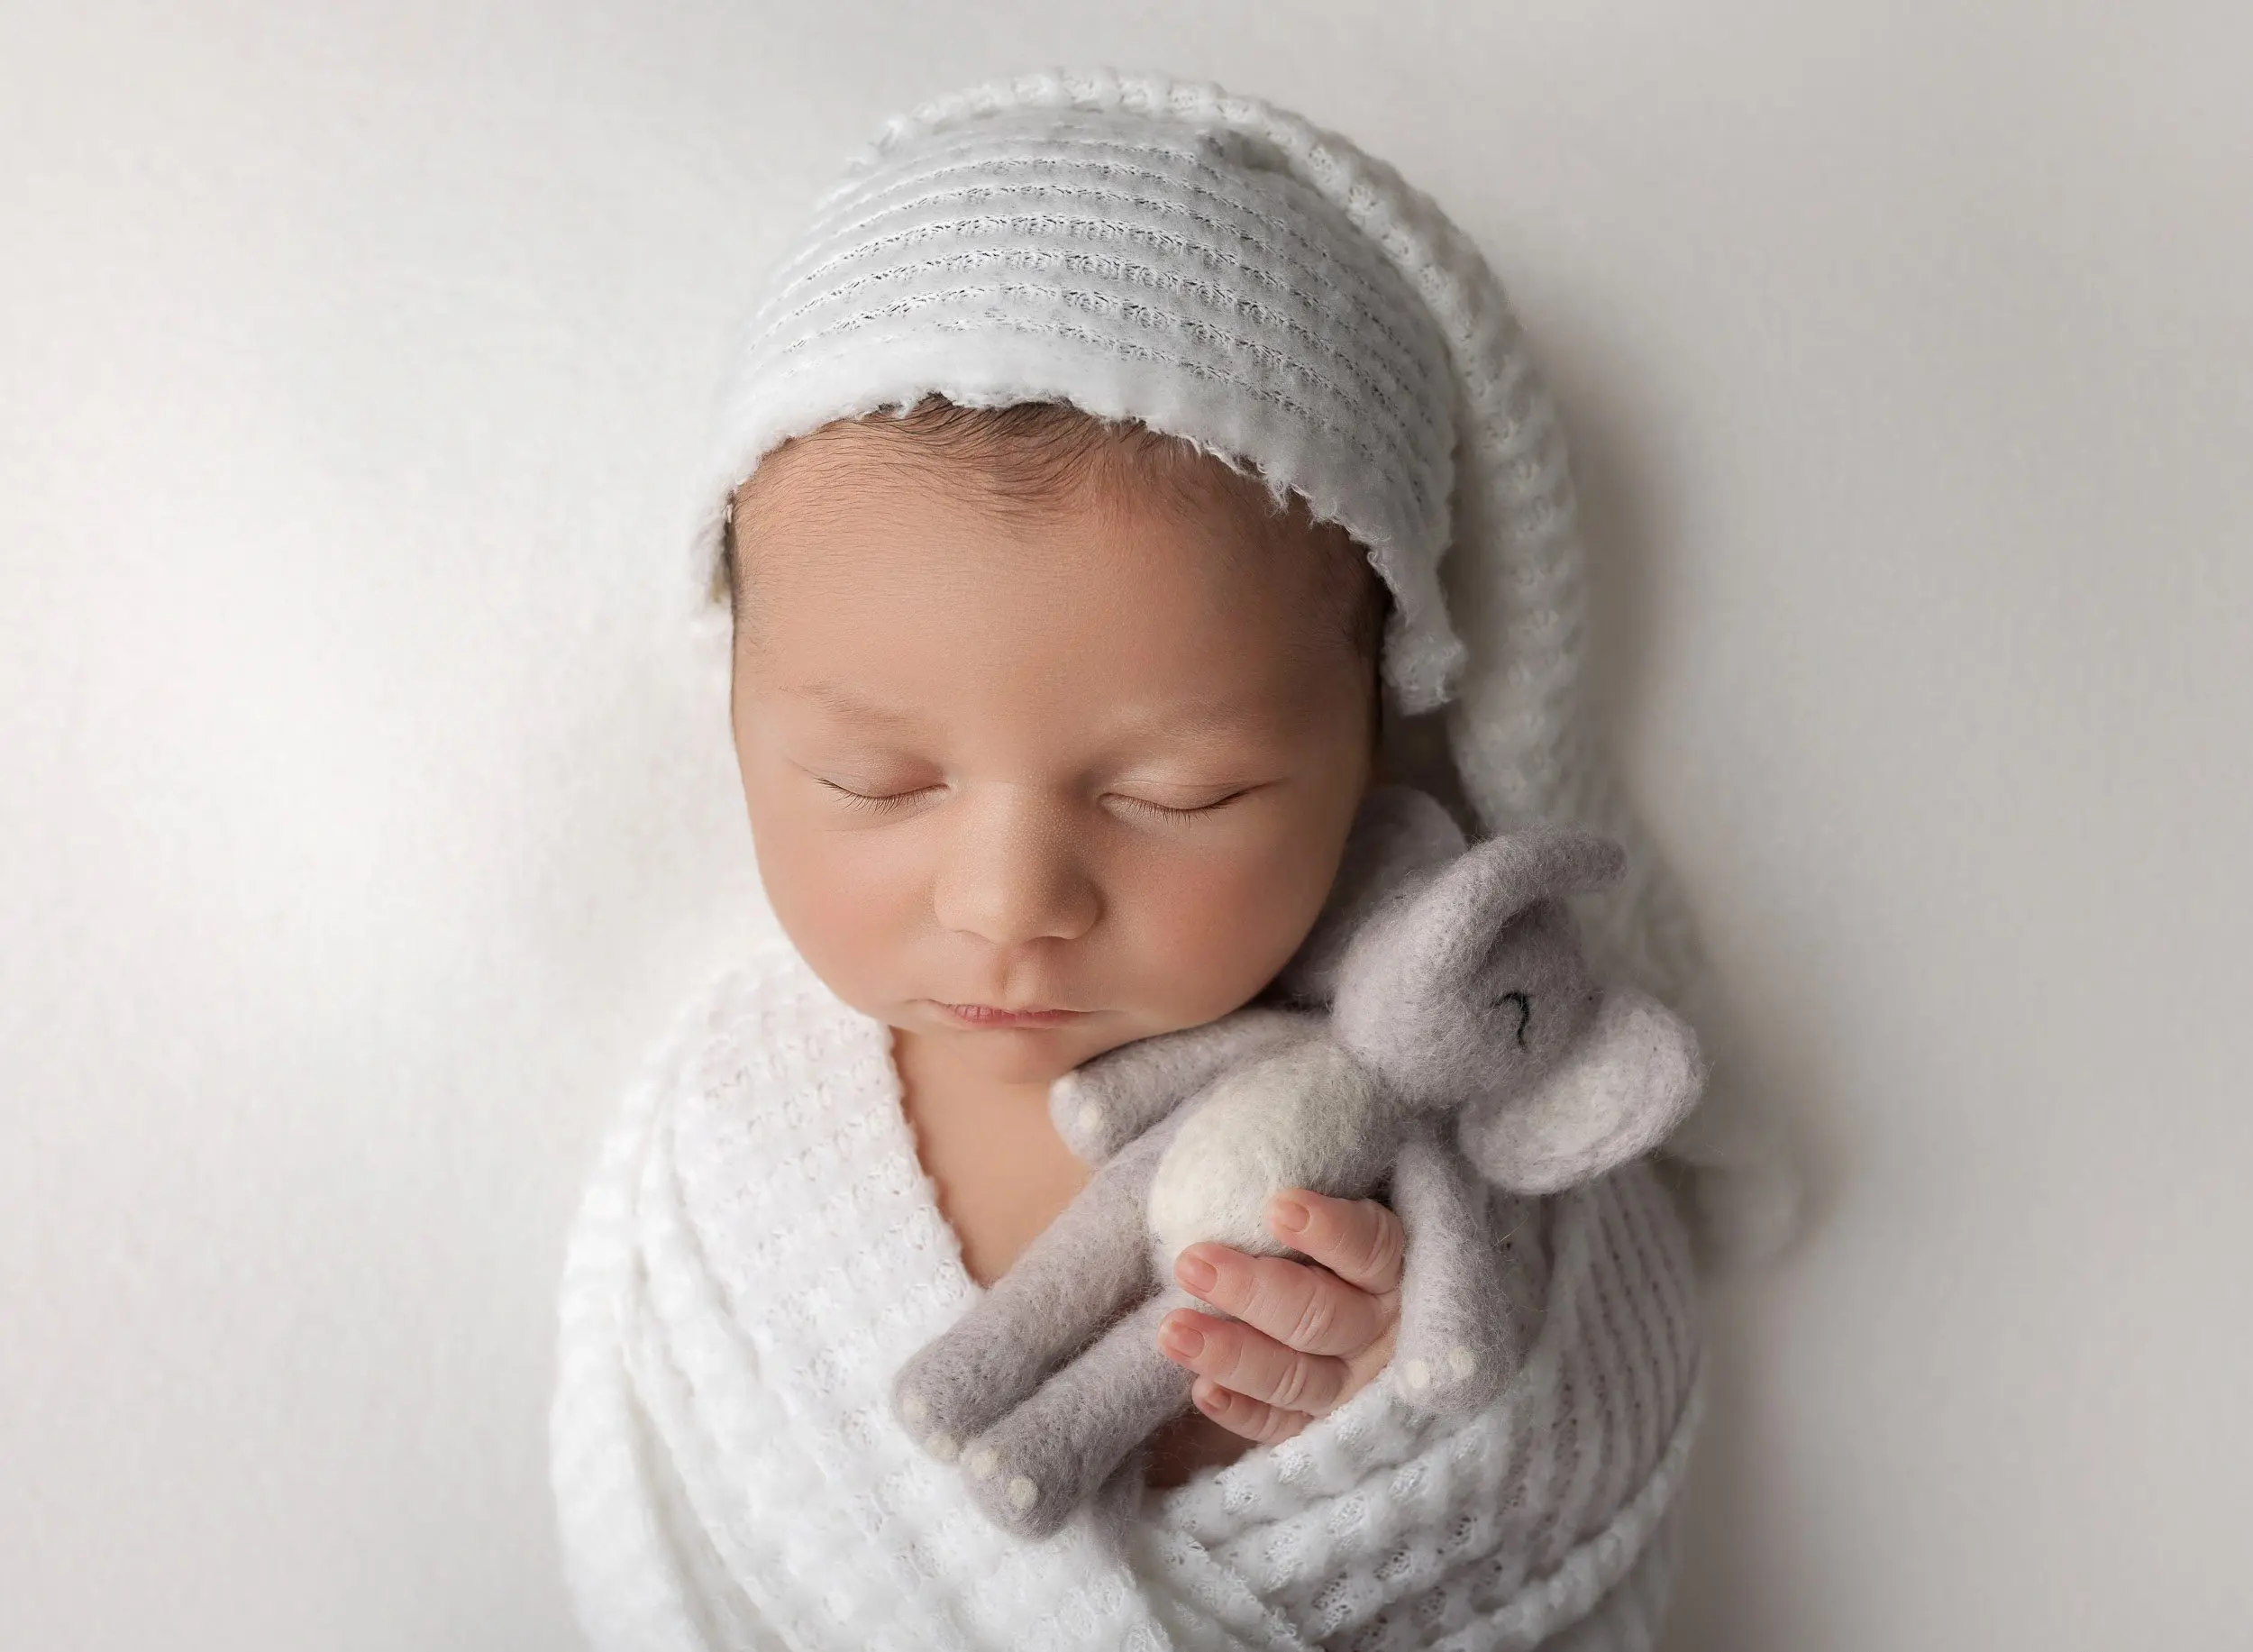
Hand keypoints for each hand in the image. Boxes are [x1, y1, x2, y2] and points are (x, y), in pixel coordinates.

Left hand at [1154, 1188, 1404, 1444]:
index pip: (1372, 1247)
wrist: (1366, 1302)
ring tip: (1173, 1331)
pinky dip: (1243, 1413)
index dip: (1329, 1230)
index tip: (1276, 1206)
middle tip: (1191, 1264)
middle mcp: (1381, 1327)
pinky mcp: (1325, 1422)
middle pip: (1323, 1317)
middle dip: (1253, 1292)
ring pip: (1300, 1378)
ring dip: (1234, 1355)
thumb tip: (1252, 1129)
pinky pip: (1285, 1428)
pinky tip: (1200, 1390)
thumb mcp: (1349, 1193)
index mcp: (1397, 1263)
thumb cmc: (1333, 1231)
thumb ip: (1322, 1177)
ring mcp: (1356, 1380)